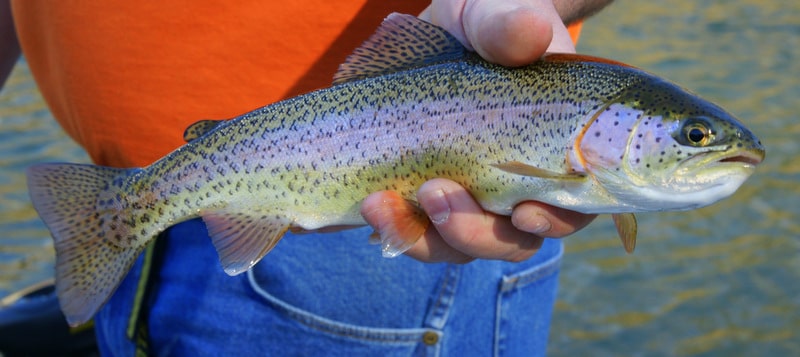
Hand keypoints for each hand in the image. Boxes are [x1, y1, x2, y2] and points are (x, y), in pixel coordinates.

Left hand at [361, 0, 595, 263]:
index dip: (555, 220)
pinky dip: (392, 228)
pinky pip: (414, 232)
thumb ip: (509, 26)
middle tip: (435, 193)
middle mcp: (519, 185)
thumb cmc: (489, 19)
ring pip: (457, 246)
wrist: (442, 28)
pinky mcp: (426, 196)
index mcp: (559, 151)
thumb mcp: (497, 13)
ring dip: (421, 237)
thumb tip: (528, 32)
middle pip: (510, 241)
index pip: (573, 206)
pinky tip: (368, 206)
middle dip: (472, 232)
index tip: (524, 213)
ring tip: (380, 203)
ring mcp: (471, 196)